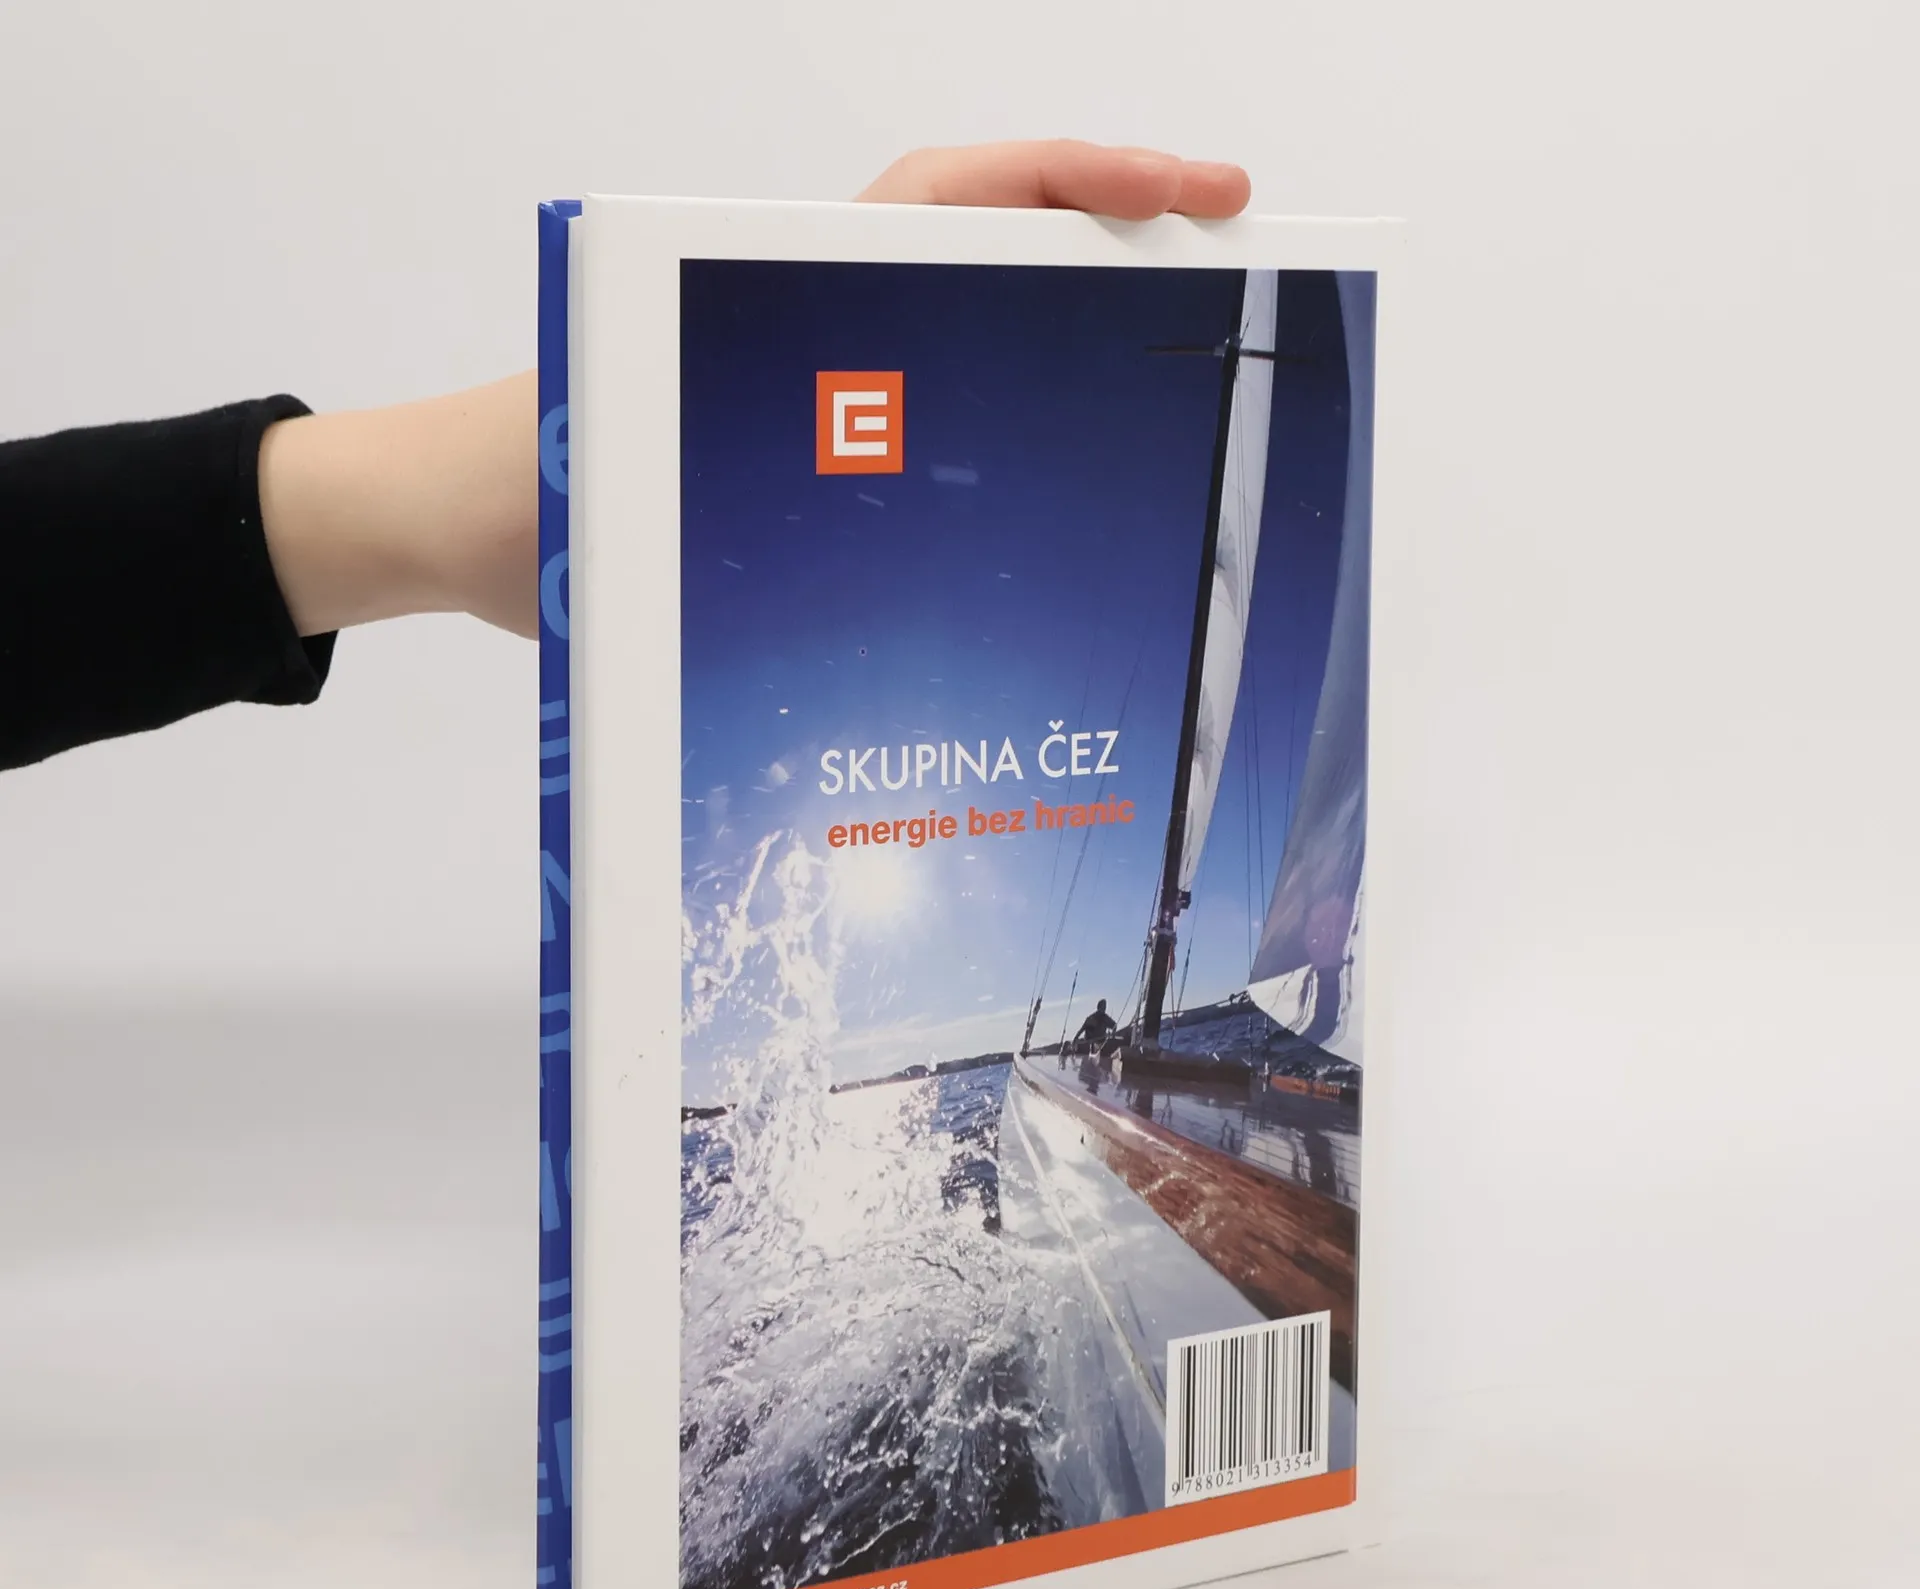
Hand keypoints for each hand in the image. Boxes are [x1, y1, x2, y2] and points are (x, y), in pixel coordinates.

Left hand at [261, 142, 1250, 640]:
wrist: (439, 528)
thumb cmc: (508, 503)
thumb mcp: (611, 484)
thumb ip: (696, 496)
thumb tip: (797, 554)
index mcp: (775, 294)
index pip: (953, 195)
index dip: (1080, 183)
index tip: (1193, 194)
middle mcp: (807, 317)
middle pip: (989, 240)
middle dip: (1116, 237)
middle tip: (1234, 263)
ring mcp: (811, 375)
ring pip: (967, 321)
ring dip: (1068, 324)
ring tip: (1180, 365)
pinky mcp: (797, 437)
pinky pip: (923, 408)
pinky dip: (997, 414)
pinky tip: (1053, 481)